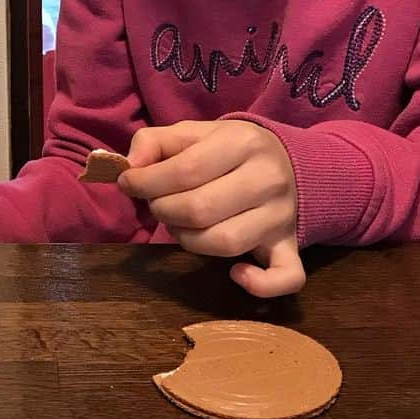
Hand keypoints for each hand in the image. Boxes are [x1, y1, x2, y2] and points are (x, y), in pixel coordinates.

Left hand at [118, 120, 304, 297]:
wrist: (291, 162)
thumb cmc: (228, 150)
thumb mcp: (192, 133)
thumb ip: (153, 142)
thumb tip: (129, 166)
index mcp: (242, 143)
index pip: (186, 170)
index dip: (146, 182)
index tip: (128, 183)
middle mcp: (268, 179)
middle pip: (200, 209)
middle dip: (164, 210)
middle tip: (158, 205)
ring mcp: (282, 216)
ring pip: (226, 243)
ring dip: (189, 241)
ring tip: (180, 226)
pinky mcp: (290, 246)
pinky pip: (286, 277)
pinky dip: (260, 285)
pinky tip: (235, 274)